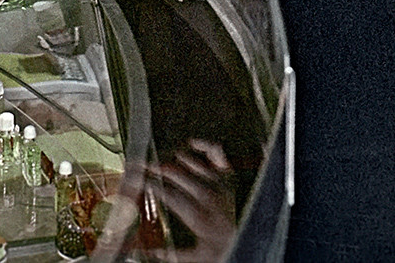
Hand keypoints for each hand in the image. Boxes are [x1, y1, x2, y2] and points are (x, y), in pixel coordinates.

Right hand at [148, 140, 235, 260]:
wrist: (252, 242)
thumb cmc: (224, 249)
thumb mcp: (198, 258)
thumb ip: (174, 256)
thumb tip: (152, 253)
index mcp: (200, 217)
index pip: (171, 197)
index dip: (154, 187)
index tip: (142, 182)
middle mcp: (210, 197)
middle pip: (179, 177)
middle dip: (159, 170)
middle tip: (145, 166)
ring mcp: (221, 184)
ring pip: (195, 165)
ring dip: (176, 161)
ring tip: (162, 160)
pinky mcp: (229, 177)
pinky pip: (217, 155)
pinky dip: (205, 146)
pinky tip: (192, 143)